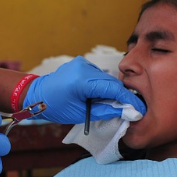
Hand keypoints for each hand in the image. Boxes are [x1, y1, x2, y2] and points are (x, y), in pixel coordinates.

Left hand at [25, 56, 145, 123]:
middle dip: (122, 96)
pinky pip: (98, 75)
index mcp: (81, 81)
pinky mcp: (81, 63)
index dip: (128, 99)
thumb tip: (125, 112)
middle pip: (111, 82)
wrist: (37, 94)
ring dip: (111, 90)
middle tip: (132, 108)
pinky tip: (99, 95)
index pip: (112, 88)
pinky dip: (102, 85)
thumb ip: (105, 111)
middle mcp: (83, 68)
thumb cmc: (56, 106)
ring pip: (105, 78)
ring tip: (113, 104)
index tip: (139, 107)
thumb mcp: (81, 114)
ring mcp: (81, 63)